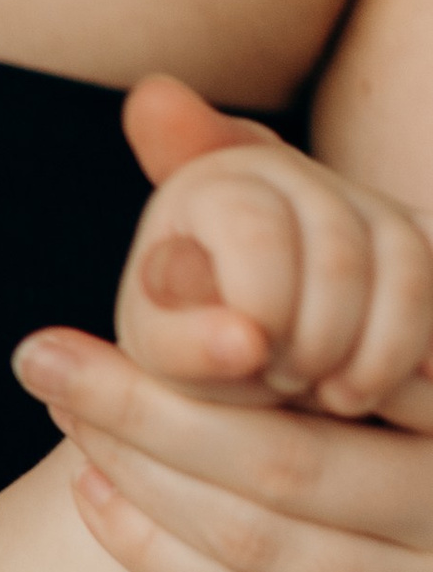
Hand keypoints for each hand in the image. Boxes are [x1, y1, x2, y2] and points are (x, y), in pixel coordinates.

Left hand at [14, 82, 432, 571]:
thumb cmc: (377, 359)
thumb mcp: (341, 270)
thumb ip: (251, 180)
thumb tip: (148, 101)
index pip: (318, 374)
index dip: (194, 352)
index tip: (97, 307)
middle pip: (280, 467)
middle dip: (146, 416)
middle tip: (39, 358)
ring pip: (260, 551)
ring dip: (144, 487)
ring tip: (66, 416)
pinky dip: (166, 560)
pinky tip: (95, 498)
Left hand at [110, 79, 432, 421]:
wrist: (235, 346)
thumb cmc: (188, 345)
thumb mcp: (164, 351)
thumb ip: (185, 346)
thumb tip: (245, 347)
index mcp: (214, 183)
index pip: (257, 233)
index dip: (263, 309)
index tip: (251, 358)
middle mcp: (290, 173)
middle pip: (338, 254)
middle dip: (318, 338)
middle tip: (289, 383)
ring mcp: (359, 198)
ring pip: (408, 264)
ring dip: (379, 350)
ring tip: (339, 398)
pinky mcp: (414, 235)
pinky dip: (425, 341)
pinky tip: (401, 384)